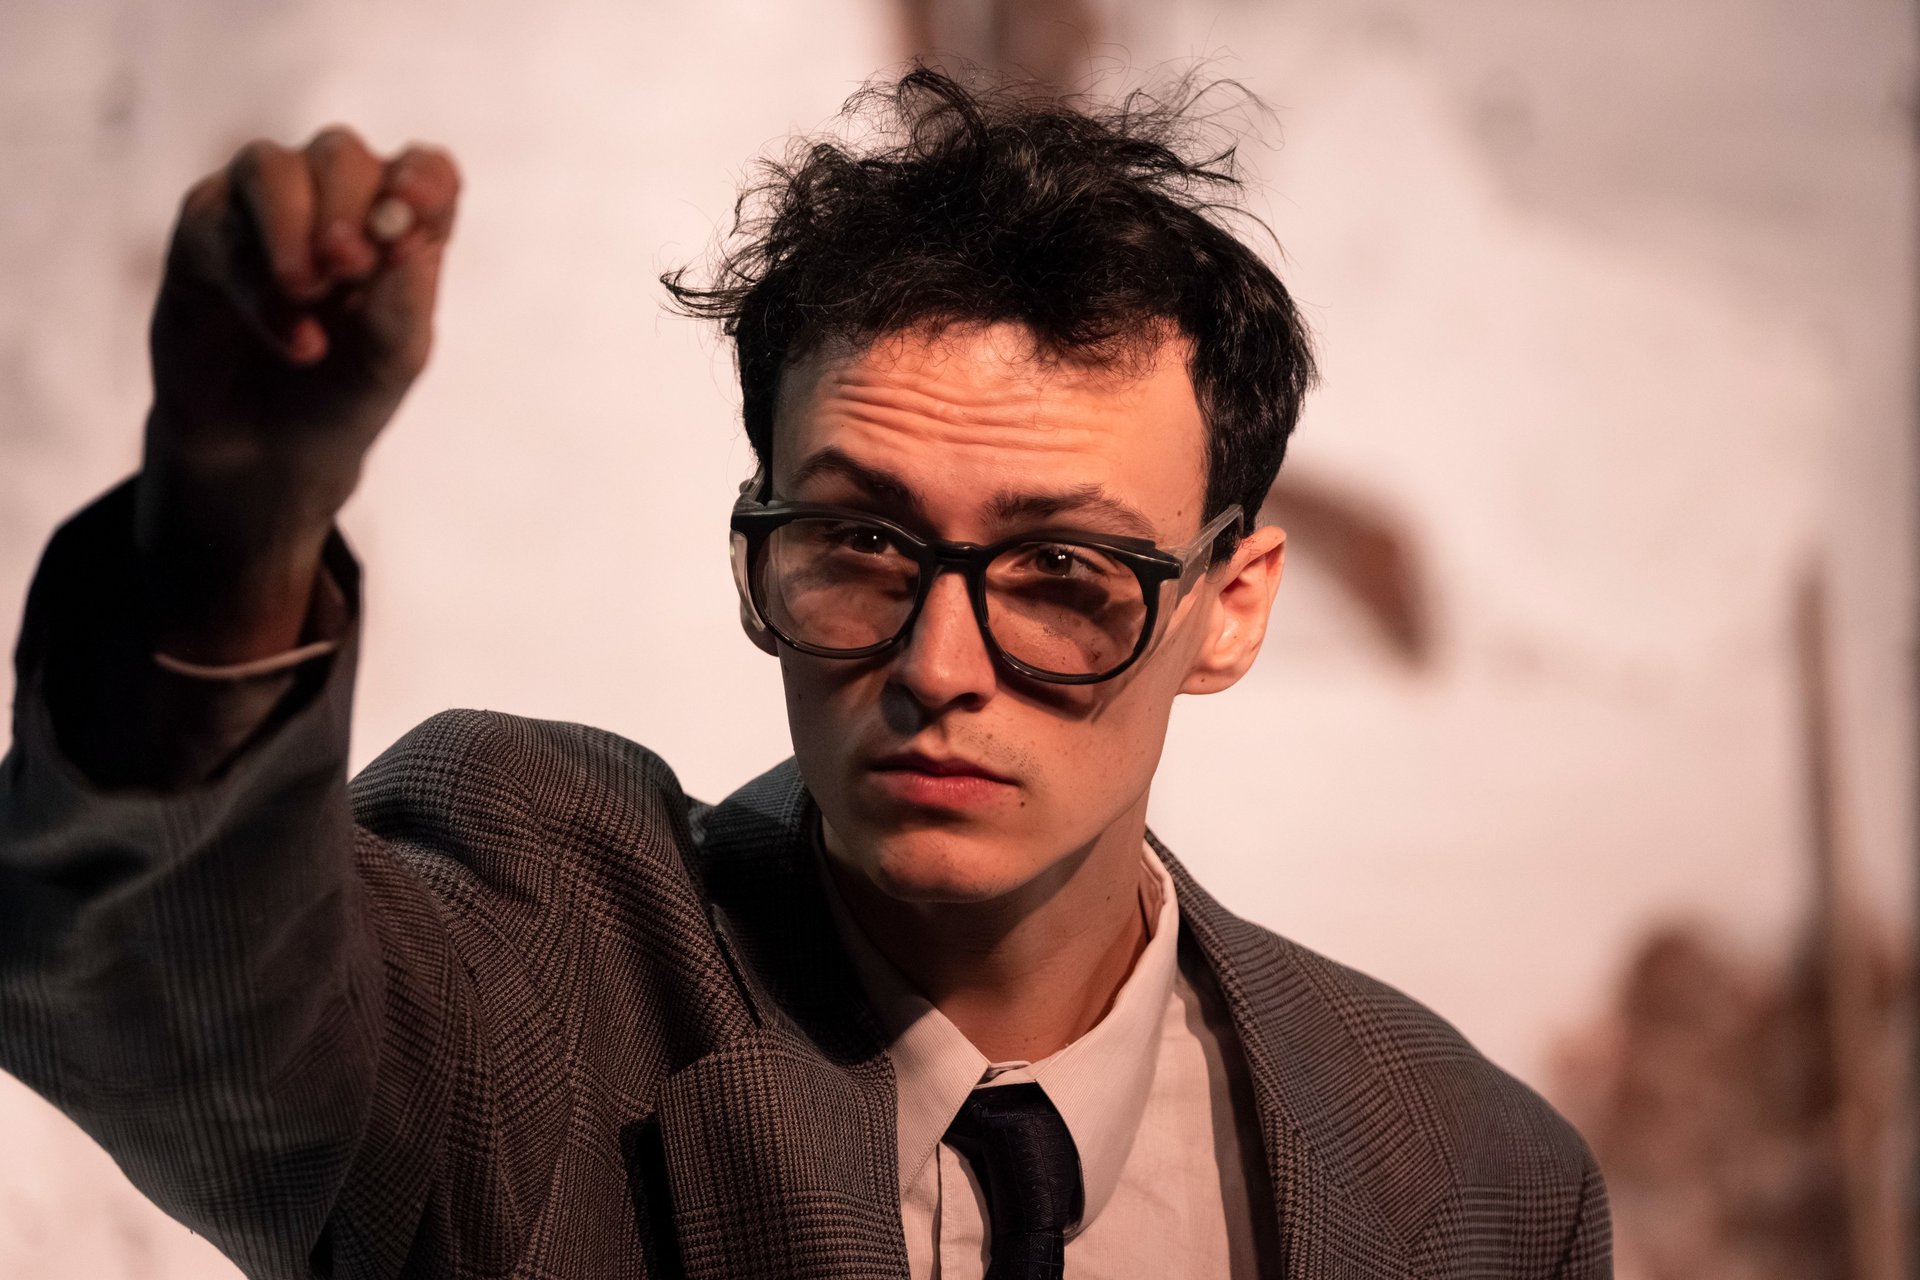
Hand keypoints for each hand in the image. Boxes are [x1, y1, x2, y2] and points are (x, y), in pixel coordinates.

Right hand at [136, 127, 459, 661]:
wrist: (267, 451)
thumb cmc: (346, 394)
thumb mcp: (394, 359)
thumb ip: (406, 298)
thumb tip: (406, 234)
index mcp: (398, 224)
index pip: (423, 170)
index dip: (421, 177)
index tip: (412, 208)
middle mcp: (331, 201)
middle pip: (341, 155)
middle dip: (346, 204)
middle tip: (350, 265)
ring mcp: (262, 210)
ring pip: (268, 167)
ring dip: (291, 226)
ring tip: (310, 291)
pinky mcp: (202, 234)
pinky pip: (217, 227)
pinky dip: (256, 284)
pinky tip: (293, 340)